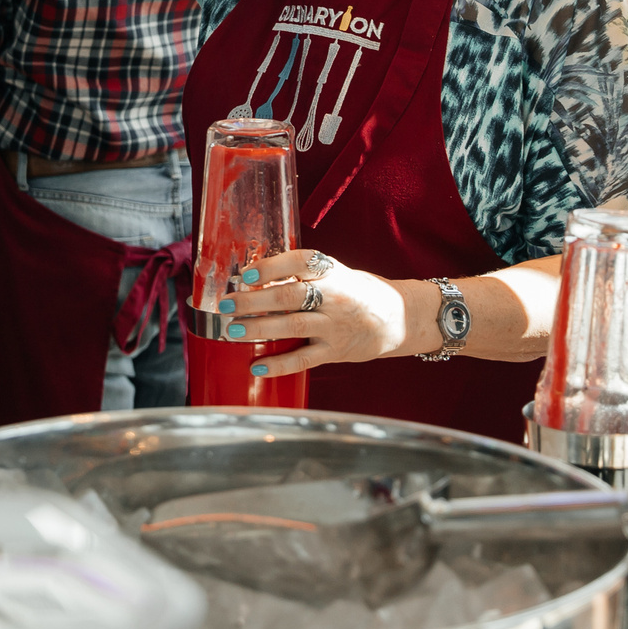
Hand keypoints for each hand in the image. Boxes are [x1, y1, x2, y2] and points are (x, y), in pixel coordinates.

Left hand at [223, 249, 424, 375]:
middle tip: (226, 303)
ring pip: (293, 325)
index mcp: (332, 271)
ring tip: (233, 330)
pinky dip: (279, 364)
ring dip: (259, 328)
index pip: (301, 262)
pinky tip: (257, 366)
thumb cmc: (360, 292)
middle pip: (290, 294)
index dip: (273, 266)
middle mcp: (334, 296)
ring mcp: (335, 325)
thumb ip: (304, 276)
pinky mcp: (336, 351)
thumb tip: (255, 278)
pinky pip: (304, 359)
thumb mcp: (338, 274)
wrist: (401, 318)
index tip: (247, 273)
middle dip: (254, 300)